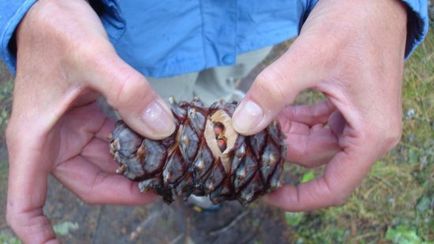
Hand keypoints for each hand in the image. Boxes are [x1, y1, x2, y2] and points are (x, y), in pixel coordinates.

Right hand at [6, 0, 174, 241]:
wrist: (52, 8)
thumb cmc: (56, 31)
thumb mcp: (91, 59)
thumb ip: (127, 93)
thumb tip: (162, 130)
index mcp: (36, 140)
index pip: (25, 203)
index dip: (39, 233)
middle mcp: (53, 142)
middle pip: (89, 184)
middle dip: (124, 189)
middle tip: (161, 187)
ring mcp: (73, 131)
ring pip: (107, 164)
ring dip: (136, 166)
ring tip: (169, 164)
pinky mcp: (90, 118)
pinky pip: (115, 142)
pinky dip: (136, 144)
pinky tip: (160, 140)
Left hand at [232, 0, 406, 209]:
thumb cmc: (354, 22)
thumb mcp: (309, 57)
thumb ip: (273, 92)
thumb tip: (242, 125)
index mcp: (370, 134)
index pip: (333, 187)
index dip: (298, 198)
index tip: (265, 195)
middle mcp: (369, 133)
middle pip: (315, 159)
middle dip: (281, 146)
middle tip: (249, 129)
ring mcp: (359, 119)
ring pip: (312, 141)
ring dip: (284, 130)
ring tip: (260, 112)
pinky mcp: (349, 106)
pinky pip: (316, 124)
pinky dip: (294, 118)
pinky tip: (276, 106)